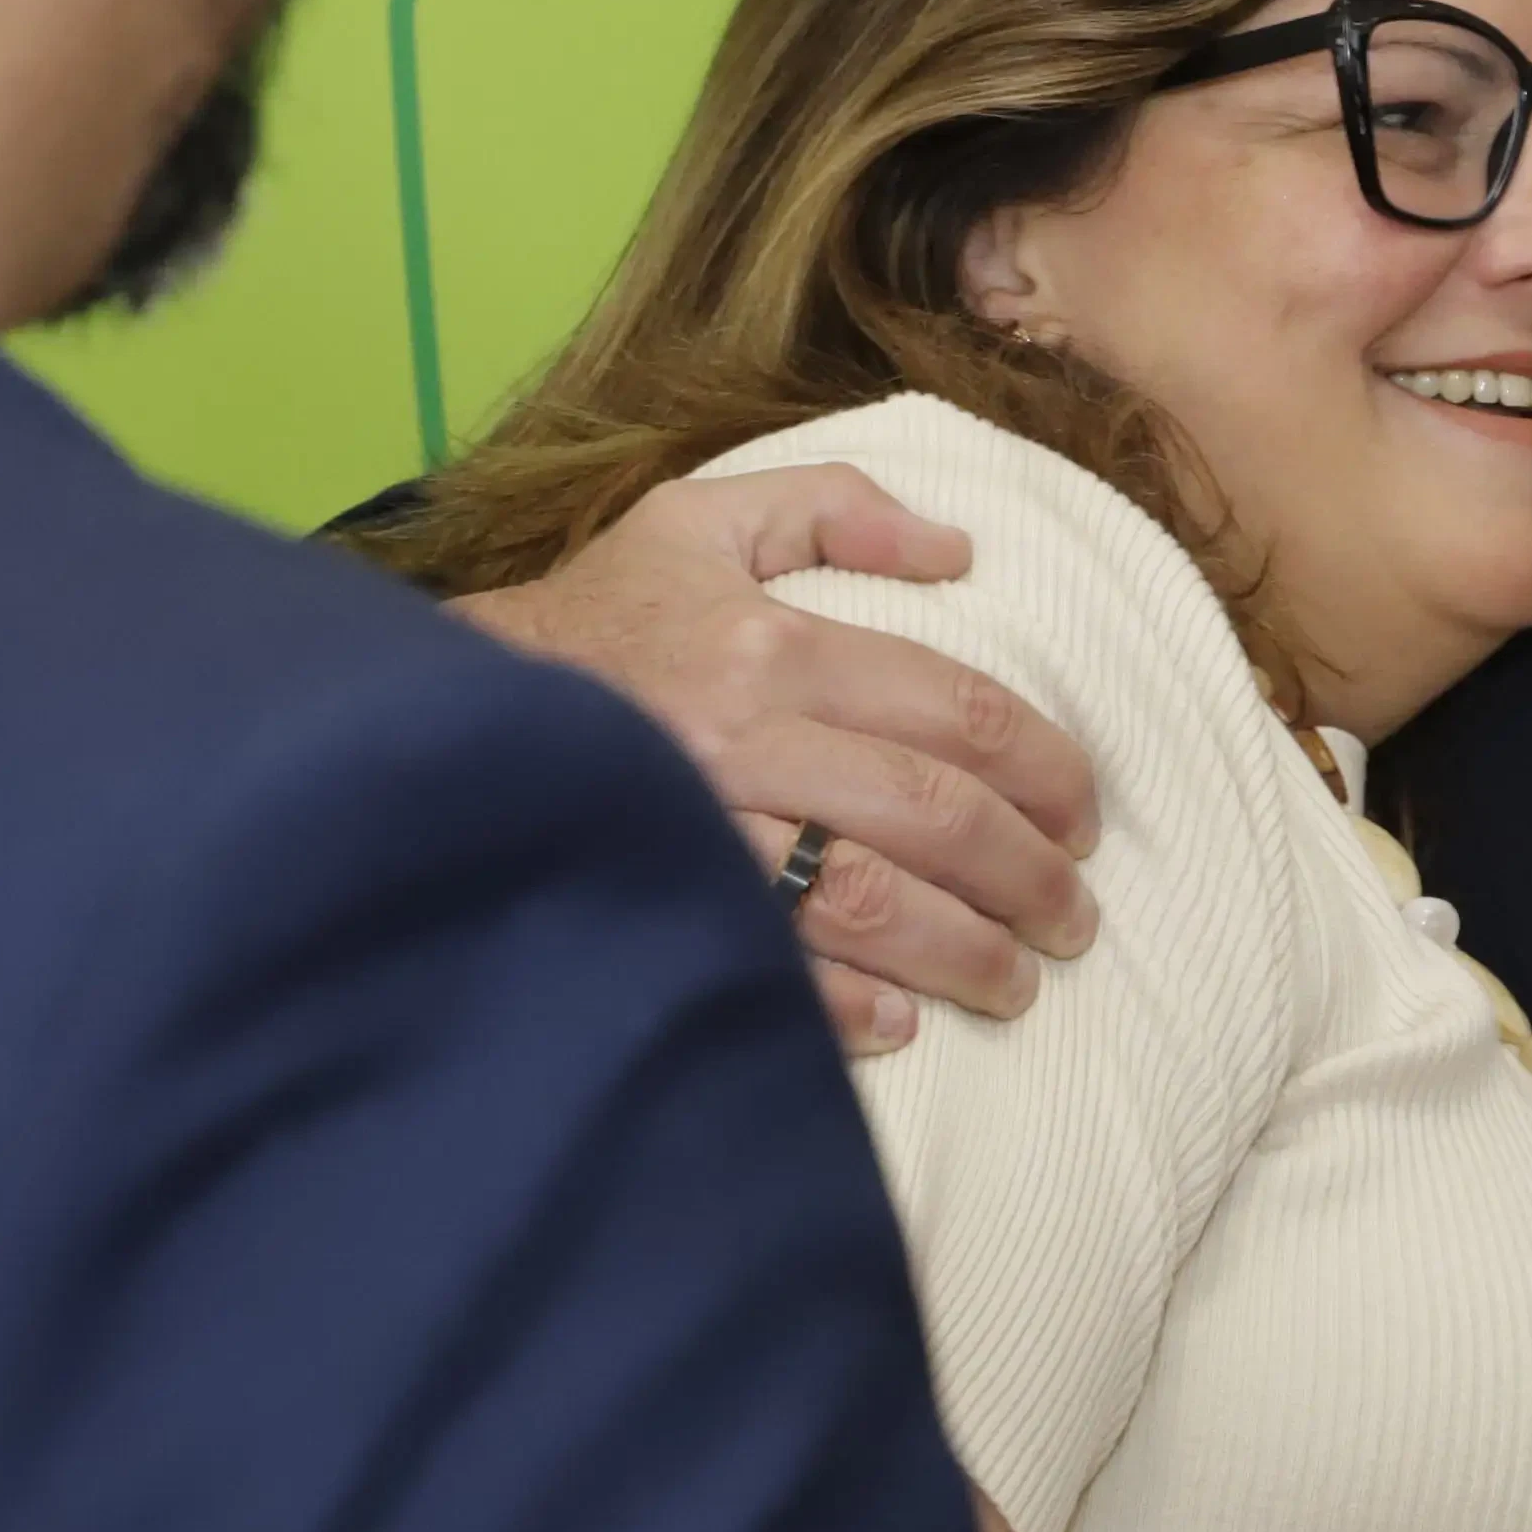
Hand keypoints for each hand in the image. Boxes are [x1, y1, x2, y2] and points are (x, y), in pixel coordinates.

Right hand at [456, 462, 1099, 1049]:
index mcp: (774, 642)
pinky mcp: (655, 903)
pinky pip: (771, 967)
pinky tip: (900, 1025)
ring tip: (1018, 982)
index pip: (956, 710)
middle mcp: (746, 738)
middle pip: (931, 814)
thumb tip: (959, 548)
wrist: (447, 707)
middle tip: (1074, 918)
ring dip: (962, 952)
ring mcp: (700, 832)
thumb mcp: (702, 520)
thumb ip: (834, 506)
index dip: (1046, 769)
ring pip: (867, 900)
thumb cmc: (596, 615)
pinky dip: (845, 1006)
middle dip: (1027, 874)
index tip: (1085, 816)